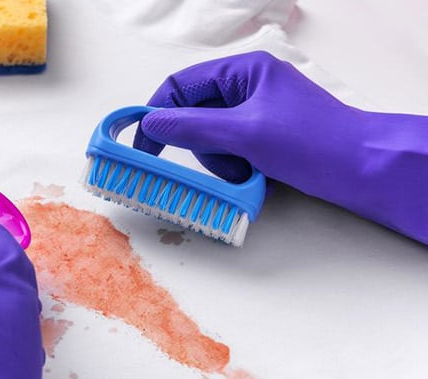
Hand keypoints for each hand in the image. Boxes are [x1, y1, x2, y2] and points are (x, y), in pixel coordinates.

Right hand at [135, 51, 427, 243]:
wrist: (366, 169)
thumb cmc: (313, 143)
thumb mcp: (245, 133)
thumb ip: (193, 128)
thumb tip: (152, 125)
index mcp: (243, 71)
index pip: (181, 86)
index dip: (157, 115)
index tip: (141, 146)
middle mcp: (247, 87)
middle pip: (194, 116)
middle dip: (202, 147)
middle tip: (222, 166)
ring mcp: (256, 113)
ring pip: (210, 139)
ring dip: (221, 163)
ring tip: (247, 175)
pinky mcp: (264, 138)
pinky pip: (230, 152)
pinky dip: (236, 169)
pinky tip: (256, 178)